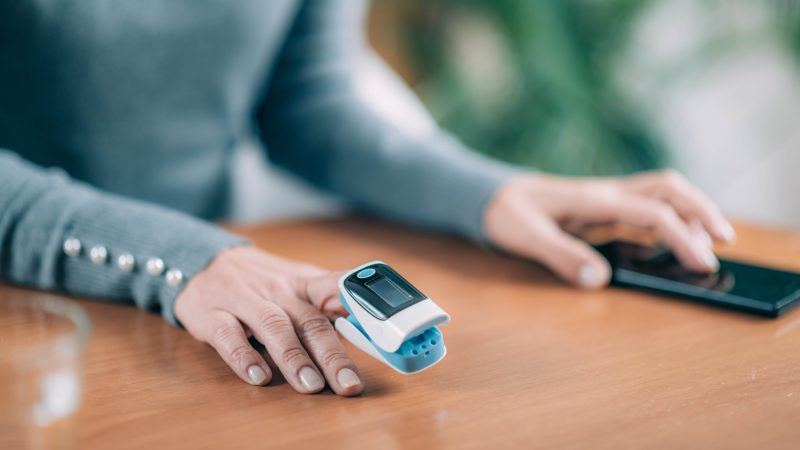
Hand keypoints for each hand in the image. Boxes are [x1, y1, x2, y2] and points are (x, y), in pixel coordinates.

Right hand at [174, 247, 362, 395]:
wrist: (206, 262)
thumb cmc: (263, 281)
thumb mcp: (300, 283)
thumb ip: (331, 303)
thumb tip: (372, 327)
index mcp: (304, 284)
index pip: (338, 290)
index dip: (361, 308)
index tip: (382, 330)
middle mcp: (278, 291)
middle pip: (310, 321)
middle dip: (331, 355)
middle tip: (348, 384)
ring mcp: (245, 300)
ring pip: (273, 327)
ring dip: (293, 358)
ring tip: (310, 385)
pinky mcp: (212, 314)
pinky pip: (229, 336)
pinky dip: (243, 356)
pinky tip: (258, 376)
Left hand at [484, 170, 735, 288]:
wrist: (486, 194)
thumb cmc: (504, 212)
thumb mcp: (525, 236)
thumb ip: (561, 256)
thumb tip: (599, 279)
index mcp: (593, 199)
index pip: (652, 213)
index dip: (682, 237)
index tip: (703, 264)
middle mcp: (605, 194)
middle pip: (668, 189)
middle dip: (701, 210)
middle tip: (724, 241)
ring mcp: (604, 199)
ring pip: (659, 194)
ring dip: (688, 212)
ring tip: (707, 243)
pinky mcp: (598, 209)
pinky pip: (641, 208)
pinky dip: (664, 222)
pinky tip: (667, 243)